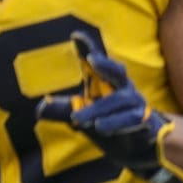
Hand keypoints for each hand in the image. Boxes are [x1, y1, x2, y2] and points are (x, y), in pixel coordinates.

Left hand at [35, 33, 182, 182]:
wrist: (139, 146)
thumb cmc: (109, 122)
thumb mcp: (83, 115)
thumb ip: (63, 110)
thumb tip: (39, 109)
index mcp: (106, 82)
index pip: (96, 63)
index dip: (88, 48)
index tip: (76, 35)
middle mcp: (122, 88)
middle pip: (117, 71)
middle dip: (106, 64)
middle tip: (91, 58)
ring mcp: (135, 103)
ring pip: (117, 101)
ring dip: (97, 109)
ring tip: (78, 118)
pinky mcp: (144, 119)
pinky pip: (131, 118)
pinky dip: (115, 122)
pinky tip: (100, 127)